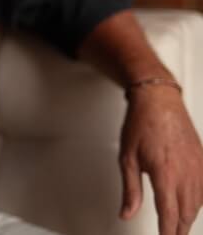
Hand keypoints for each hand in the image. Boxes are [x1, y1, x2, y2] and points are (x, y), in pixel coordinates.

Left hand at [119, 86, 202, 234]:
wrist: (159, 100)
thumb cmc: (141, 124)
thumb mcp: (127, 158)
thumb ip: (130, 190)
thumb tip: (126, 213)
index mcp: (165, 174)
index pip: (169, 215)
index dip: (167, 233)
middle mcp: (186, 174)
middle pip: (186, 214)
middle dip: (178, 229)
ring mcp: (198, 168)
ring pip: (197, 204)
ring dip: (188, 218)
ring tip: (178, 226)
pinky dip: (198, 202)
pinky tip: (191, 205)